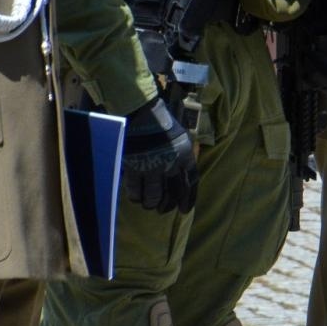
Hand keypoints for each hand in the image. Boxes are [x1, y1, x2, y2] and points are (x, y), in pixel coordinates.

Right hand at [121, 96, 197, 213]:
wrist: (143, 115)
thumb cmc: (163, 123)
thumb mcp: (181, 137)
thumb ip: (182, 156)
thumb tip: (182, 173)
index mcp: (185, 155)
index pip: (191, 183)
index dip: (189, 198)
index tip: (185, 209)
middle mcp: (171, 165)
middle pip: (173, 194)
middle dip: (168, 205)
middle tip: (163, 209)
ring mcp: (152, 168)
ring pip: (153, 198)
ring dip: (151, 203)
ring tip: (149, 204)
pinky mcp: (134, 169)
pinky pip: (135, 192)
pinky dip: (136, 197)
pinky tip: (137, 197)